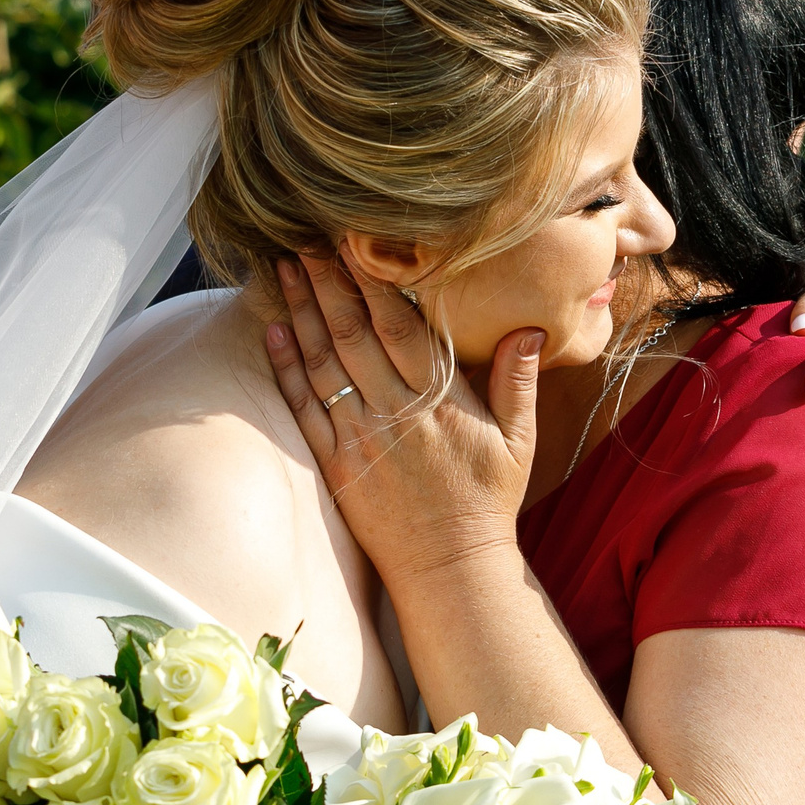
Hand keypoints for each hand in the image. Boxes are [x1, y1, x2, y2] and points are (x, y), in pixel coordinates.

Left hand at [261, 254, 538, 586]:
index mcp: (439, 398)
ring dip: (301, 311)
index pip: (399, 323)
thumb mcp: (518, 439)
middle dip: (327, 280)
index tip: (355, 239)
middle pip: (353, 331)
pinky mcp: (335, 461)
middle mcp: (393, 410)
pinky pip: (304, 406)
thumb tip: (531, 325)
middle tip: (305, 236)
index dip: (374, 279)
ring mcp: (359, 435)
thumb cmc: (487, 501)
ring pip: (324, 360)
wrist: (449, 568)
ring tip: (284, 267)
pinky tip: (273, 330)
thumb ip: (519, 380)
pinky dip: (286, 367)